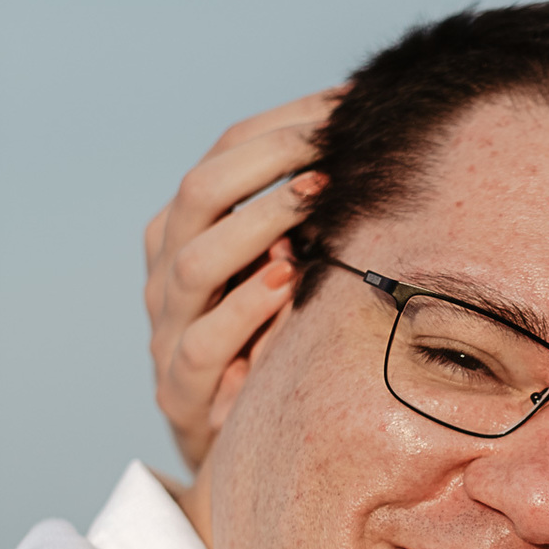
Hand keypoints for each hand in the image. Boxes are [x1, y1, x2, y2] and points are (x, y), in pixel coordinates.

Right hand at [145, 90, 340, 469]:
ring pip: (196, 261)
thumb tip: (381, 151)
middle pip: (201, 192)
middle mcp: (167, 269)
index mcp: (185, 230)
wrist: (235, 445)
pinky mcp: (180, 390)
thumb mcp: (290, 275)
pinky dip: (246, 309)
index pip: (223, 156)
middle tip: (332, 144)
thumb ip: (311, 223)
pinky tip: (288, 280)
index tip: (345, 104)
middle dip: (270, 159)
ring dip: (260, 223)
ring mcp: (167, 328)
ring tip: (315, 198)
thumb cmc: (274, 344)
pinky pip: (204, 342)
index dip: (283, 124)